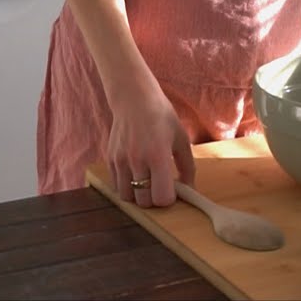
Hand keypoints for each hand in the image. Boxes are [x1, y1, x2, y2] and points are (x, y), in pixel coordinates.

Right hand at [107, 81, 195, 208]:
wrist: (134, 99)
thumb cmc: (161, 117)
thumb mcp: (181, 138)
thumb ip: (187, 166)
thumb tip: (190, 189)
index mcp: (158, 155)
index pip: (162, 197)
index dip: (169, 199)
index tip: (172, 190)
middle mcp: (137, 160)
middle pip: (144, 202)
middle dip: (154, 199)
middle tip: (160, 186)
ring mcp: (120, 160)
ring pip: (128, 197)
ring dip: (138, 194)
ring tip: (147, 180)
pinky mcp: (110, 159)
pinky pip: (116, 186)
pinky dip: (127, 186)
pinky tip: (136, 172)